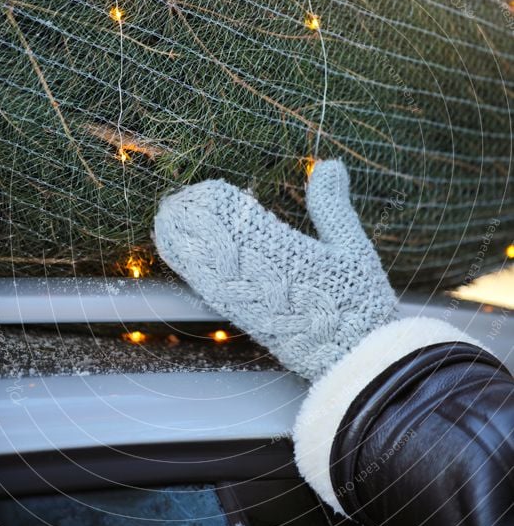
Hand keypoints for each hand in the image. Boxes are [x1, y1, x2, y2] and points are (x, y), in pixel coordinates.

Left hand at [153, 160, 396, 380]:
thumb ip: (332, 206)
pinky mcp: (246, 322)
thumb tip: (329, 164)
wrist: (356, 361)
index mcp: (291, 258)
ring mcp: (252, 305)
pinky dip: (192, 270)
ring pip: (208, 269)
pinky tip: (180, 258)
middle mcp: (264, 282)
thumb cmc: (359, 304)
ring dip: (185, 244)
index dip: (221, 207)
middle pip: (218, 245)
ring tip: (166, 223)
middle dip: (195, 223)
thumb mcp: (352, 248)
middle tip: (174, 202)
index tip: (207, 189)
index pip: (246, 224)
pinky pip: (212, 292)